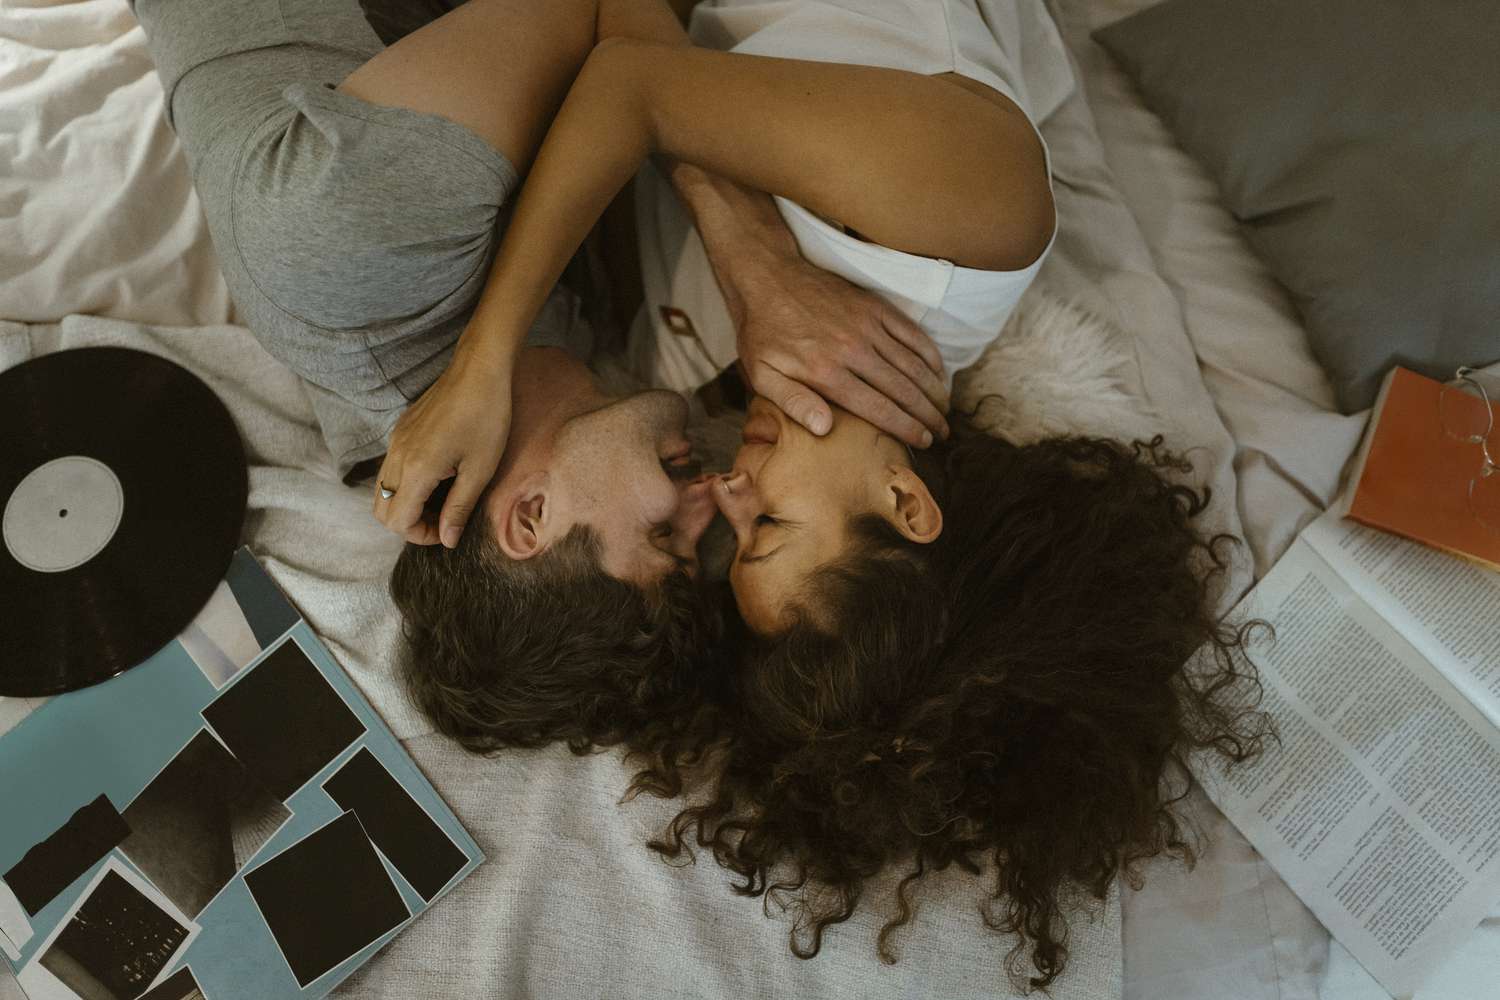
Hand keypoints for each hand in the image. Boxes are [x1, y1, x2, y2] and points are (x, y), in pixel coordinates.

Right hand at [373, 353, 512, 547]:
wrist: (479, 371)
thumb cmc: (487, 418)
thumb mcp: (480, 470)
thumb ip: (459, 508)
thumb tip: (447, 540)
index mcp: (416, 469)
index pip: (397, 522)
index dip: (420, 535)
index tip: (447, 530)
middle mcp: (397, 456)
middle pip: (381, 510)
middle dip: (408, 524)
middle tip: (442, 519)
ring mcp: (395, 441)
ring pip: (382, 490)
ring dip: (405, 504)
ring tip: (440, 500)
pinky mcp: (400, 430)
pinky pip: (389, 468)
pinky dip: (405, 484)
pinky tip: (436, 477)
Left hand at [728, 255, 949, 446]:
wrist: (768, 278)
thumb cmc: (763, 333)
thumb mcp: (762, 374)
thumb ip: (794, 403)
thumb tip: (824, 429)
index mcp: (828, 373)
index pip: (879, 408)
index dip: (906, 428)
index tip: (924, 442)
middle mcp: (853, 350)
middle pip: (903, 390)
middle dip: (928, 415)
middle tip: (943, 432)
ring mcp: (867, 326)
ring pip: (913, 363)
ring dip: (934, 389)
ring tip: (946, 409)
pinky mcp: (874, 307)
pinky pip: (911, 333)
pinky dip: (929, 354)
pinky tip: (939, 371)